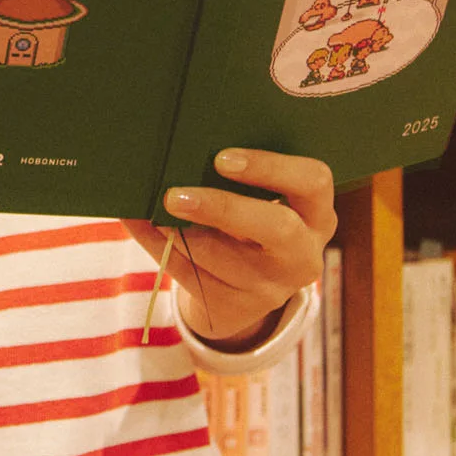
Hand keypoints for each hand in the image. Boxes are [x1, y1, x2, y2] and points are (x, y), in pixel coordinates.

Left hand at [122, 148, 335, 348]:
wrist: (244, 289)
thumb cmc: (250, 222)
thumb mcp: (262, 202)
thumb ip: (240, 178)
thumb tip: (182, 146)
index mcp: (316, 214)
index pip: (312, 181)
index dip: (270, 167)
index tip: (222, 158)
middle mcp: (302, 254)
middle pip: (276, 228)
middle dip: (222, 207)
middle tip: (175, 194)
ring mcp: (271, 289)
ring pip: (221, 257)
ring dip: (179, 230)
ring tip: (151, 206)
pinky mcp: (234, 309)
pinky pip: (188, 274)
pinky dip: (158, 245)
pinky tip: (139, 222)